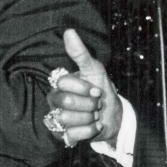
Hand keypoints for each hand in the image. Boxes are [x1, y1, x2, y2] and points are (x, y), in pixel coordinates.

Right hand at [46, 29, 122, 146]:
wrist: (113, 115)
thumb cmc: (100, 88)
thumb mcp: (94, 69)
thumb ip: (80, 53)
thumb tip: (69, 32)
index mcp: (59, 83)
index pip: (64, 83)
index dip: (84, 87)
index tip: (96, 89)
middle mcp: (54, 100)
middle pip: (65, 102)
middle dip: (88, 104)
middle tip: (95, 104)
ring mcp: (56, 118)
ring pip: (67, 119)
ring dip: (89, 118)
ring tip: (93, 115)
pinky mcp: (62, 135)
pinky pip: (72, 134)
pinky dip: (89, 130)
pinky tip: (93, 126)